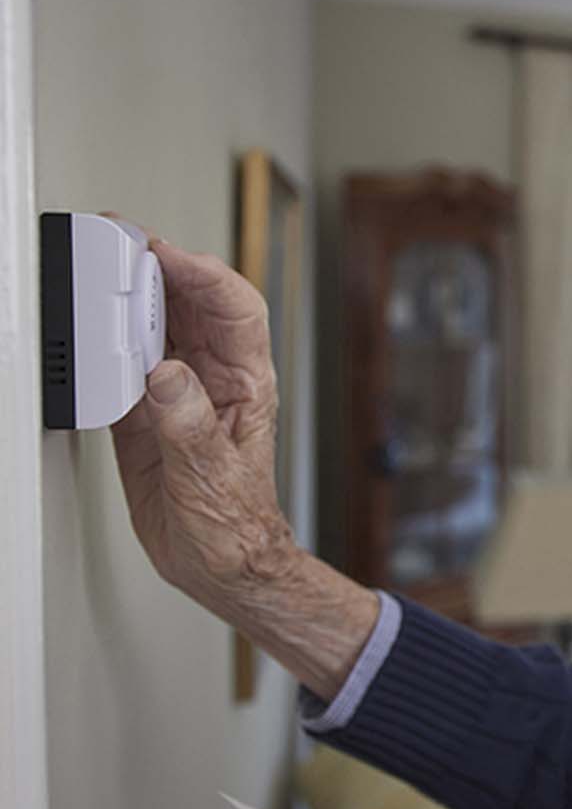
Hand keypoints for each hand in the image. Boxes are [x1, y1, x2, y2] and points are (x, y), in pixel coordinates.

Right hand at [110, 238, 296, 606]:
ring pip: (157, 326)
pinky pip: (123, 362)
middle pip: (193, 304)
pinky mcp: (145, 412)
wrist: (218, 565)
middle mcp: (215, 380)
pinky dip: (104, 343)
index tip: (166, 254)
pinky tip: (87, 330)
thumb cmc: (235, 526)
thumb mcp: (213, 479)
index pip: (236, 310)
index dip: (204, 274)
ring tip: (100, 270)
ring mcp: (179, 392)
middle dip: (162, 267)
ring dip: (130, 297)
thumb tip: (167, 374)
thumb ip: (189, 425)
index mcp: (247, 385)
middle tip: (122, 243)